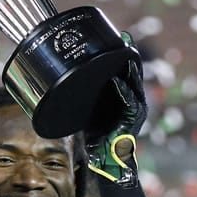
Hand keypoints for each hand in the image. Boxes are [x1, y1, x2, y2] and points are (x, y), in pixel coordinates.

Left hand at [84, 49, 147, 184]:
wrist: (103, 159)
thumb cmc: (95, 134)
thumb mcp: (88, 107)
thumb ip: (84, 92)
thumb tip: (61, 74)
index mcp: (123, 94)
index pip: (126, 69)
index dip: (123, 54)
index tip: (119, 37)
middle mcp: (132, 98)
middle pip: (133, 72)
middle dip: (129, 56)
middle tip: (124, 38)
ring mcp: (135, 108)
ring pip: (135, 84)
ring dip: (130, 69)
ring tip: (125, 53)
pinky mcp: (132, 119)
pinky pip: (130, 102)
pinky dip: (123, 90)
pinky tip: (116, 81)